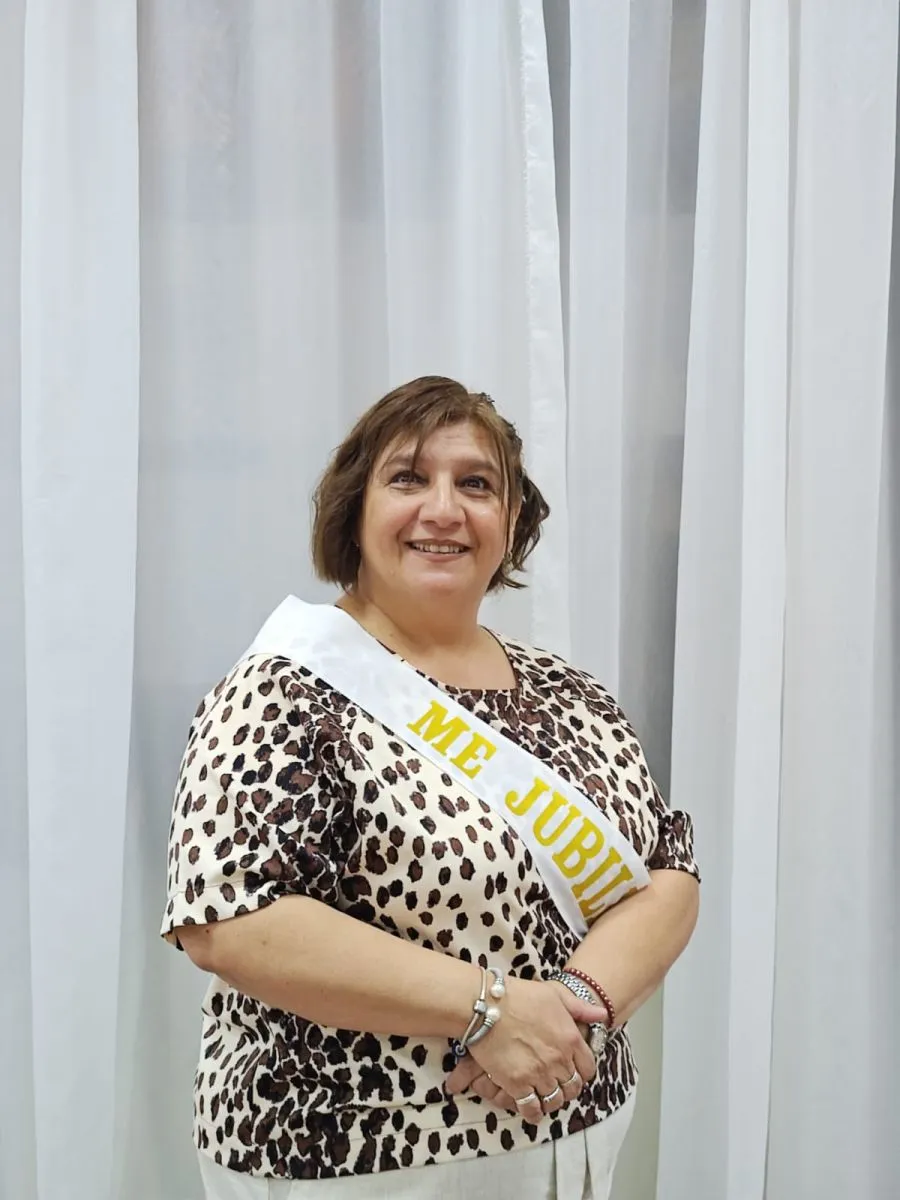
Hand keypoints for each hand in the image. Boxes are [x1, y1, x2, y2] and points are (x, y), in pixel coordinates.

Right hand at [444, 977, 596, 1124]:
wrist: (485, 1004)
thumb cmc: (519, 995)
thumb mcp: (554, 994)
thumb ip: (580, 1008)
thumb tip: (602, 1014)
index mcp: (571, 1038)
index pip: (588, 1068)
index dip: (582, 1072)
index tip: (574, 1072)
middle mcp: (559, 1059)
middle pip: (572, 1087)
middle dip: (568, 1088)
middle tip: (559, 1086)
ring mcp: (539, 1074)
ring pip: (554, 1100)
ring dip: (552, 1100)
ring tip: (545, 1097)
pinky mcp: (517, 1084)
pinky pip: (531, 1108)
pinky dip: (533, 1113)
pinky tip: (531, 1111)